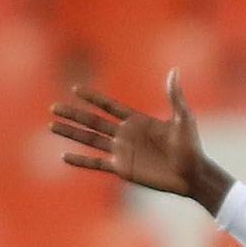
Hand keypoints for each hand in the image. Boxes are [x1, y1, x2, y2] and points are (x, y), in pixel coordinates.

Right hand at [51, 69, 232, 212]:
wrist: (192, 175)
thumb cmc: (191, 146)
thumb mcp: (184, 118)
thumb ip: (174, 96)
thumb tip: (174, 71)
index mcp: (136, 120)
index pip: (108, 106)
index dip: (92, 98)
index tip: (75, 89)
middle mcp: (125, 135)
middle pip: (93, 121)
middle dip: (73, 114)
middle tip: (53, 107)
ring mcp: (122, 152)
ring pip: (90, 140)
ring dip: (71, 133)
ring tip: (53, 126)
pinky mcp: (122, 169)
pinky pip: (97, 164)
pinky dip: (81, 161)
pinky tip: (65, 156)